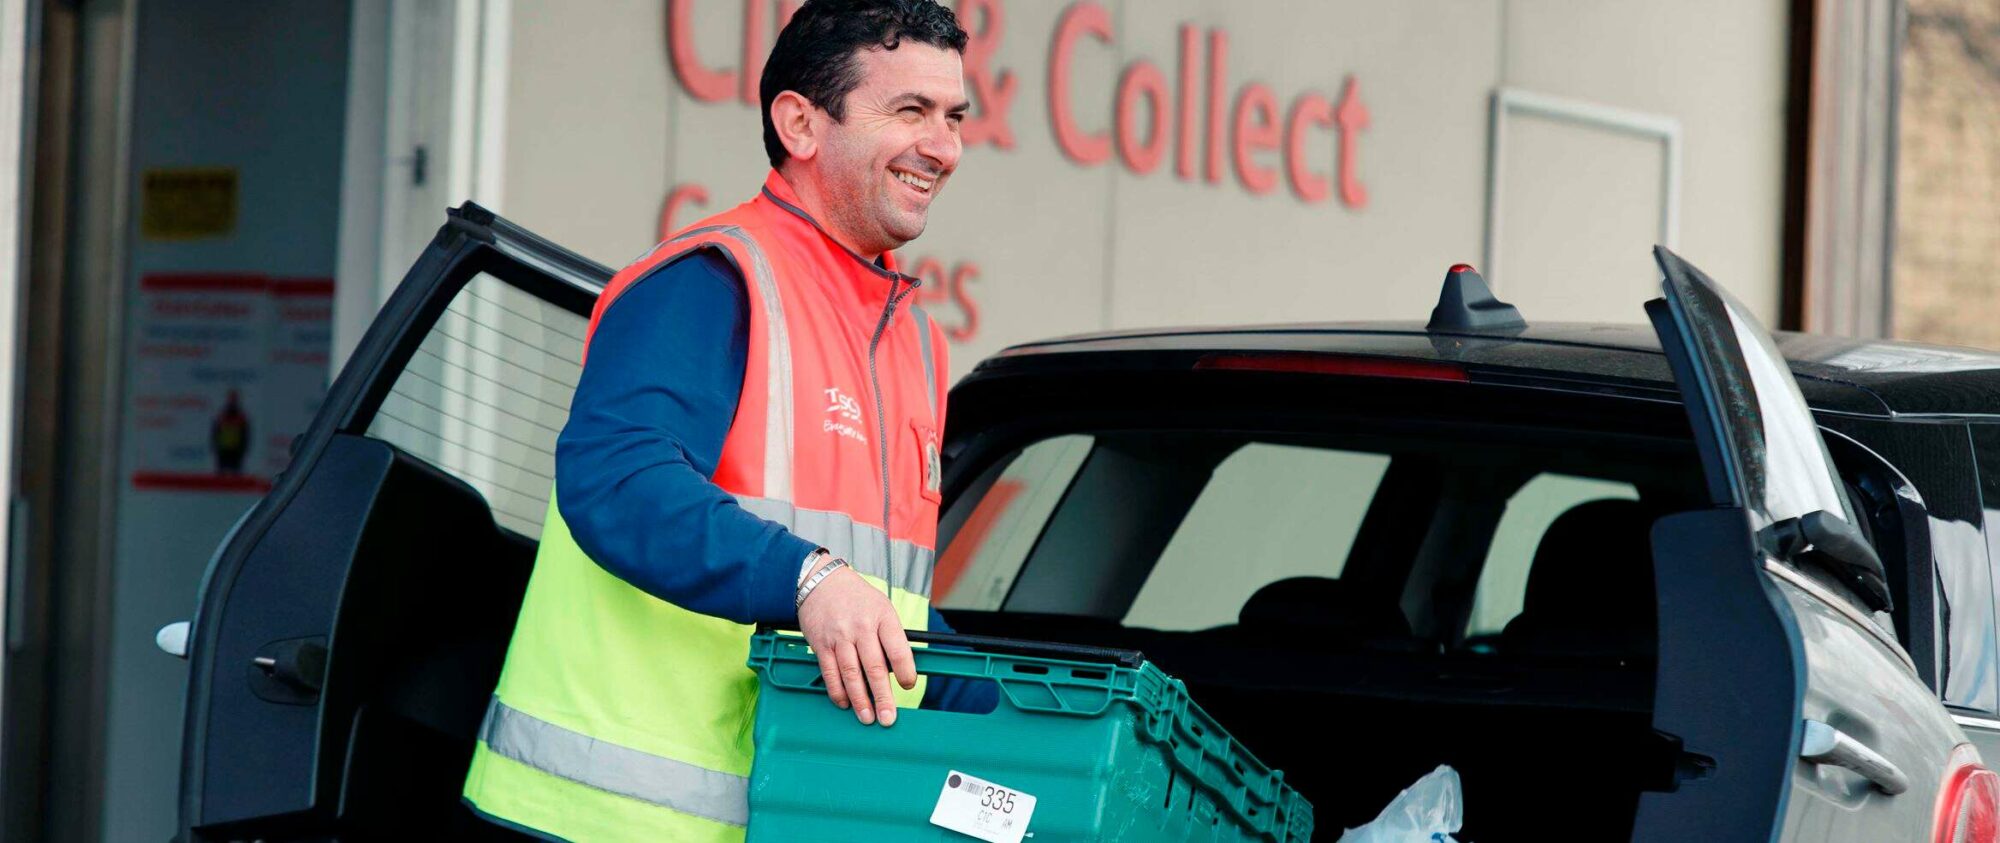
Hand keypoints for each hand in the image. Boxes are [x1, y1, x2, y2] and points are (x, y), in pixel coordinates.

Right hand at [797, 565, 915, 725]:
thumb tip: (901, 670)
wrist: (821, 582)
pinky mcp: (821, 644)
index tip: (908, 686)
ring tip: (868, 717)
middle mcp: (861, 628)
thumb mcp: (882, 608)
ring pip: (851, 674)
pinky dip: (837, 691)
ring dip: (860, 700)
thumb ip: (891, 637)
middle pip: (875, 668)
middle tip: (888, 718)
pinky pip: (830, 673)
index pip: (898, 650)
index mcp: (883, 617)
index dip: (906, 672)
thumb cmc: (857, 598)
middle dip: (883, 697)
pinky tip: (845, 703)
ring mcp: (840, 637)